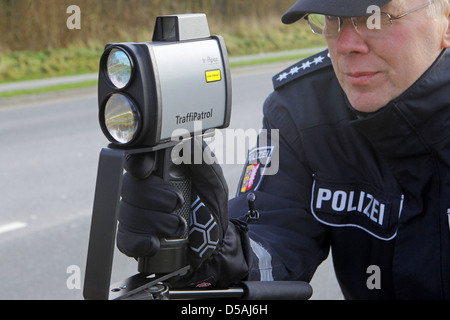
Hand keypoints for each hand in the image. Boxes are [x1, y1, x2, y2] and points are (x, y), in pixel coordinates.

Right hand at [116, 139, 249, 286]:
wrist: (215, 240)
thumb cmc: (209, 205)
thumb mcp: (213, 180)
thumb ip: (202, 160)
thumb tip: (189, 142)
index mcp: (158, 171)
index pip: (135, 160)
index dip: (136, 163)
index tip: (148, 169)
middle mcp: (143, 190)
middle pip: (129, 187)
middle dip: (155, 196)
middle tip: (179, 202)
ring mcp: (137, 215)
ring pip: (128, 213)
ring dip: (156, 221)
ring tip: (179, 225)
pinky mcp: (136, 239)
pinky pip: (125, 239)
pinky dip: (141, 241)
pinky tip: (156, 242)